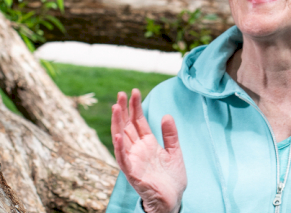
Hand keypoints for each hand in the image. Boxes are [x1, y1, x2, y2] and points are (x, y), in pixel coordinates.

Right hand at [111, 89, 184, 212]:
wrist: (173, 200)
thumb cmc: (172, 178)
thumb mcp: (175, 152)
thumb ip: (170, 135)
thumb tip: (166, 115)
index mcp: (147, 143)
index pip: (138, 121)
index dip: (135, 106)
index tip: (134, 91)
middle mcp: (137, 150)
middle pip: (127, 126)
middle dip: (124, 110)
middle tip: (121, 93)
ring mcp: (133, 160)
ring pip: (121, 139)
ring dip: (118, 124)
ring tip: (116, 107)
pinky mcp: (132, 173)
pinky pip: (123, 159)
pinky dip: (119, 148)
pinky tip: (117, 136)